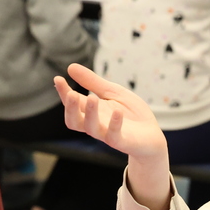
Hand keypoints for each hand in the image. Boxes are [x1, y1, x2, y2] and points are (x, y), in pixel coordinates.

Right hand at [55, 64, 172, 209]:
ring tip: (92, 99)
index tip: (58, 79)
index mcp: (91, 112)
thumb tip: (70, 67)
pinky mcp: (122, 142)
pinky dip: (114, 124)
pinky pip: (113, 136)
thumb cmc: (131, 114)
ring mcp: (107, 134)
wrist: (151, 135)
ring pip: (91, 128)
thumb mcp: (112, 92)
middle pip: (74, 121)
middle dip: (71, 108)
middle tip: (71, 94)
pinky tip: (116, 111)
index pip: (72, 103)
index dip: (63, 93)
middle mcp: (95, 124)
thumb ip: (92, 83)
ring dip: (90, 114)